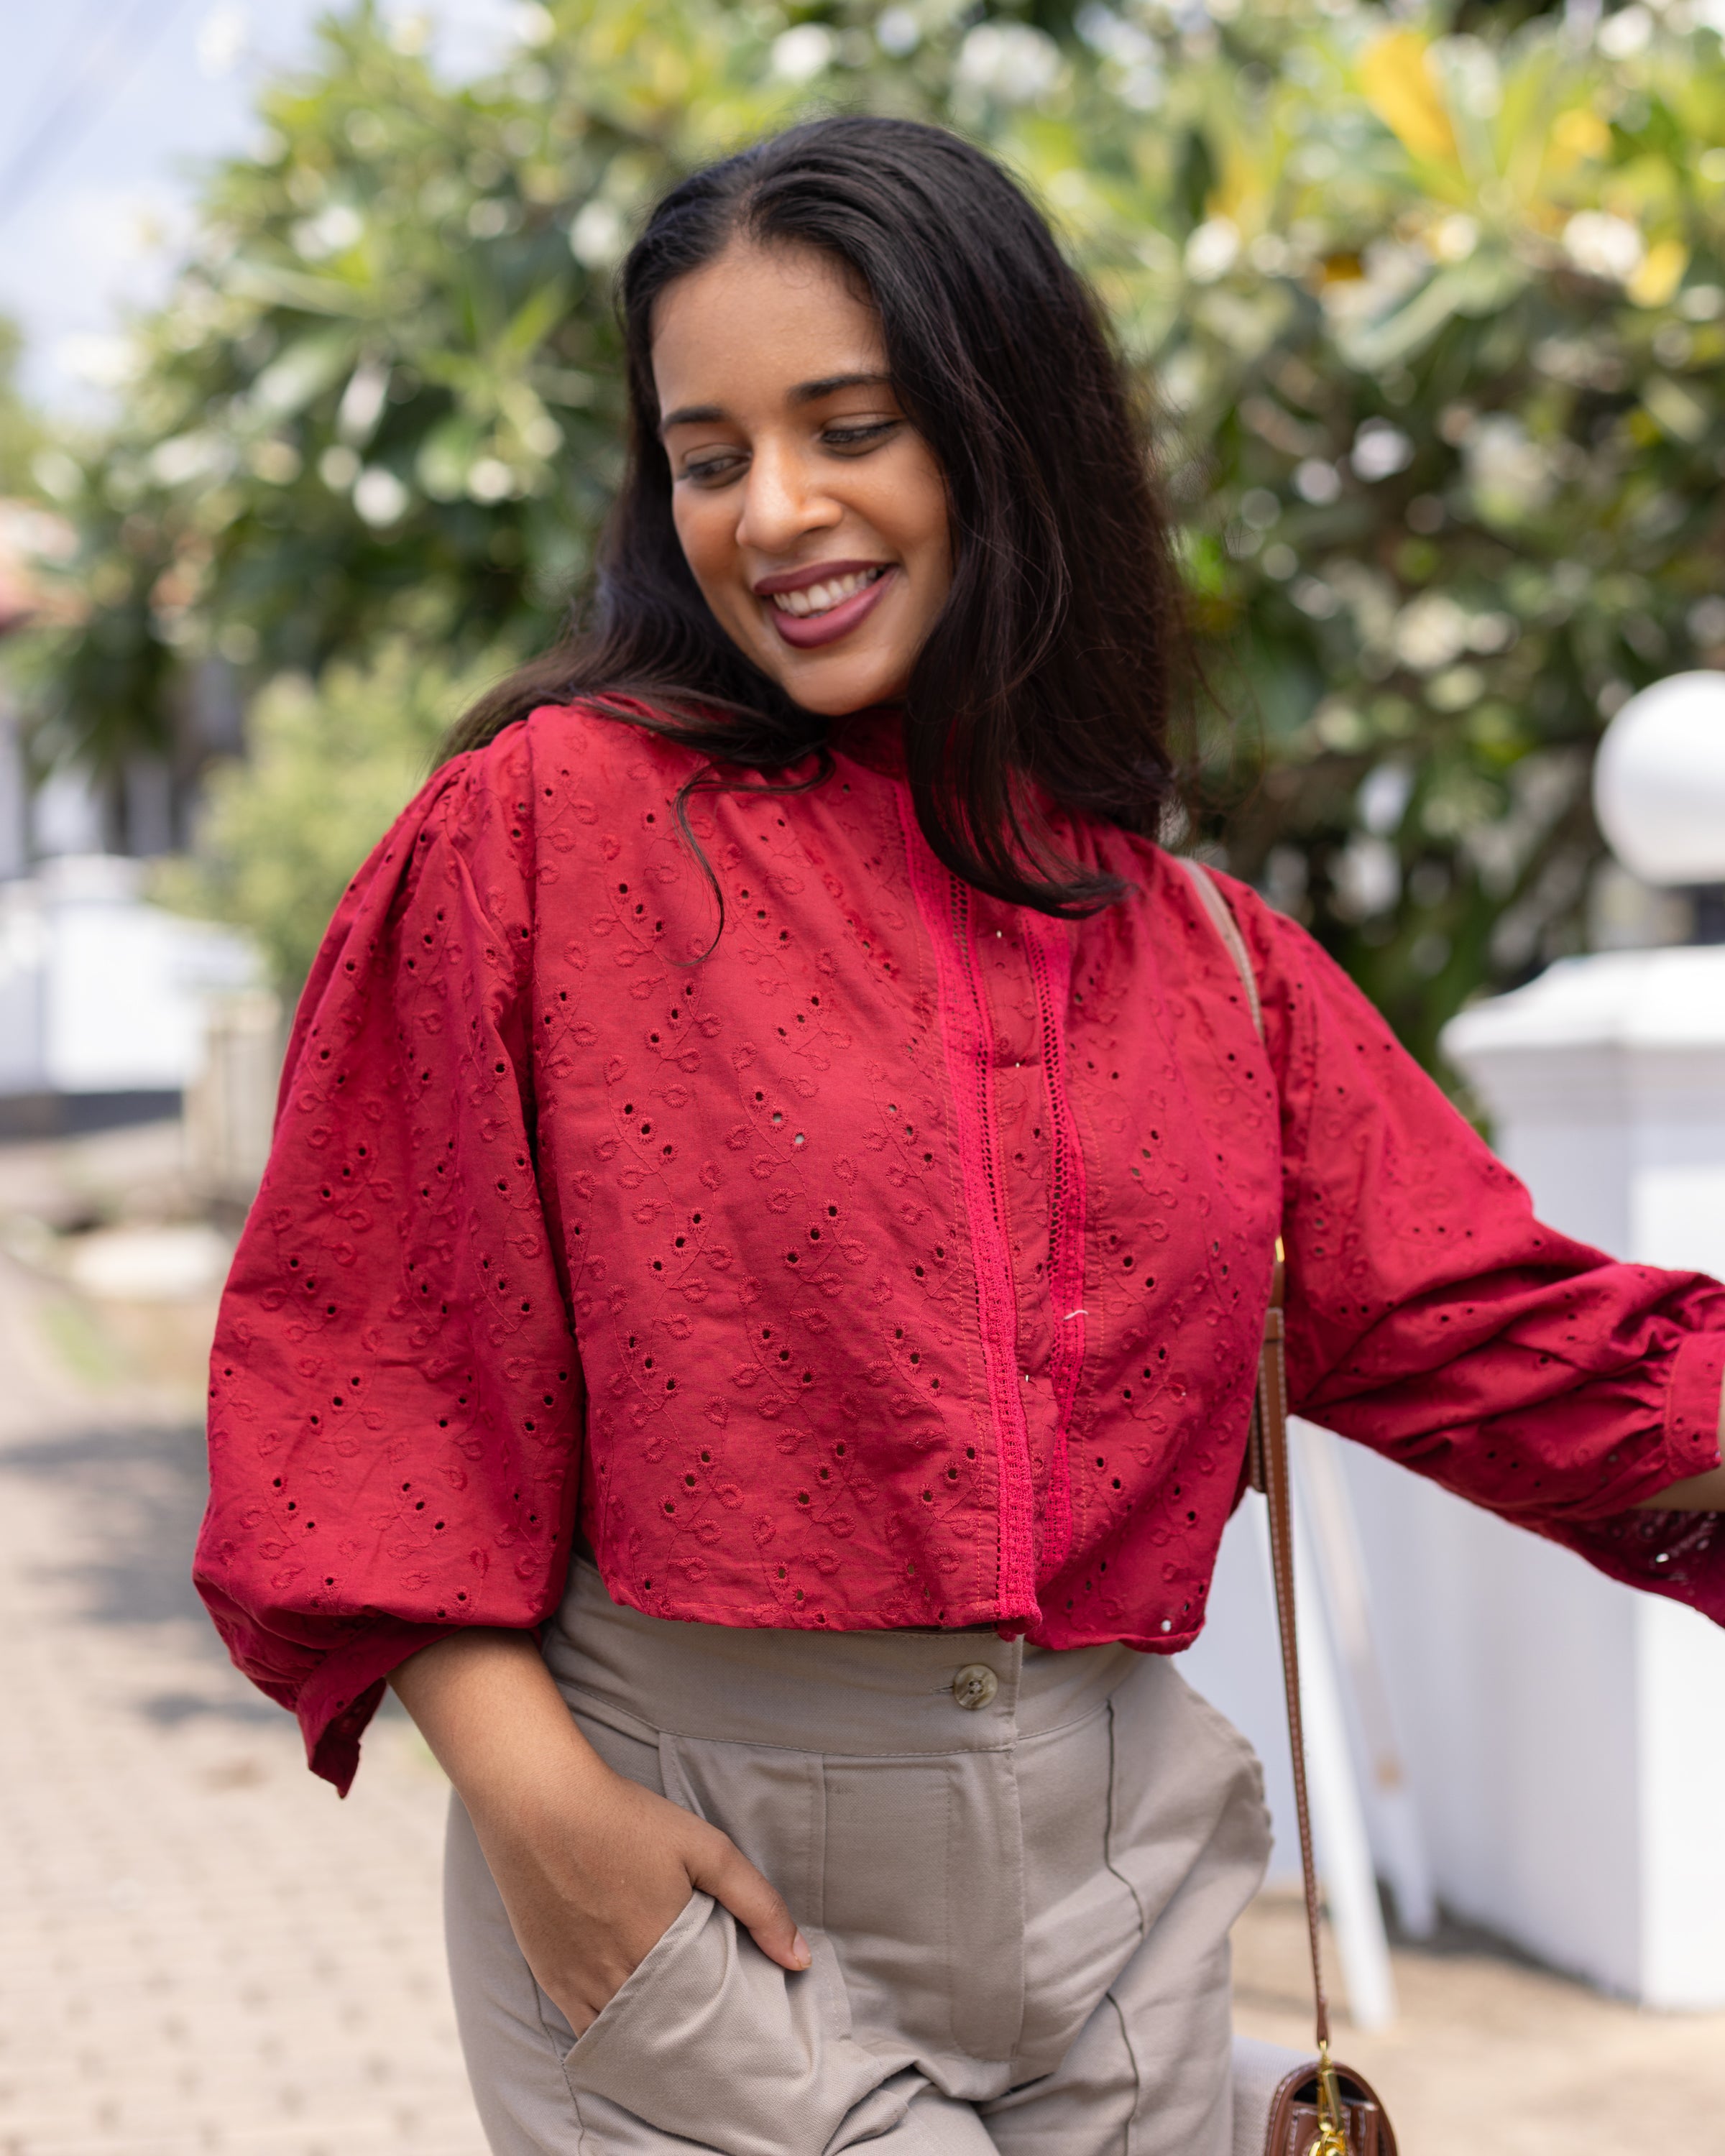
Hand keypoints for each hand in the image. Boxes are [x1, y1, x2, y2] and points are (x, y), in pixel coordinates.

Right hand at [390, 1628, 809, 2035]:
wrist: (538, 1802)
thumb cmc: (624, 1818)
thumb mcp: (705, 1846)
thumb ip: (757, 1903)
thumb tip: (799, 1959)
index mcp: (663, 1950)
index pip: (707, 2019)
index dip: (730, 2033)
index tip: (751, 2038)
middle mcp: (618, 1977)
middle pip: (668, 2036)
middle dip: (697, 2046)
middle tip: (723, 2046)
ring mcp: (578, 1983)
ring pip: (626, 2041)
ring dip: (655, 2047)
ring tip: (684, 2046)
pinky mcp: (550, 1978)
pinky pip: (586, 2030)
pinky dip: (614, 2037)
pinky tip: (634, 2032)